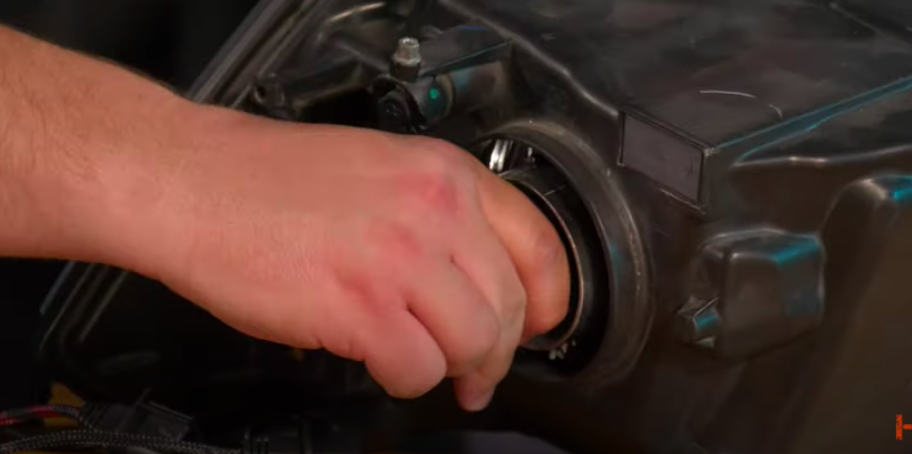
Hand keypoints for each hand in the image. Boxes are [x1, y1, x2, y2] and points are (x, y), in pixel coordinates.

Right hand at [125, 107, 569, 410]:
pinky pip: (416, 369)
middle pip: (510, 306)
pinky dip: (403, 379)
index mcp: (444, 173)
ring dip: (452, 368)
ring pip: (473, 343)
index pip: (540, 244)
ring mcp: (400, 259)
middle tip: (477, 371)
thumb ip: (438, 215)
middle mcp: (435, 211)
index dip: (550, 299)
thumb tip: (478, 279)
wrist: (191, 181)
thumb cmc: (269, 181)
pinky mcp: (361, 307)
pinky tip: (379, 362)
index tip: (540, 326)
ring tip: (426, 368)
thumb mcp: (379, 169)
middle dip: (496, 352)